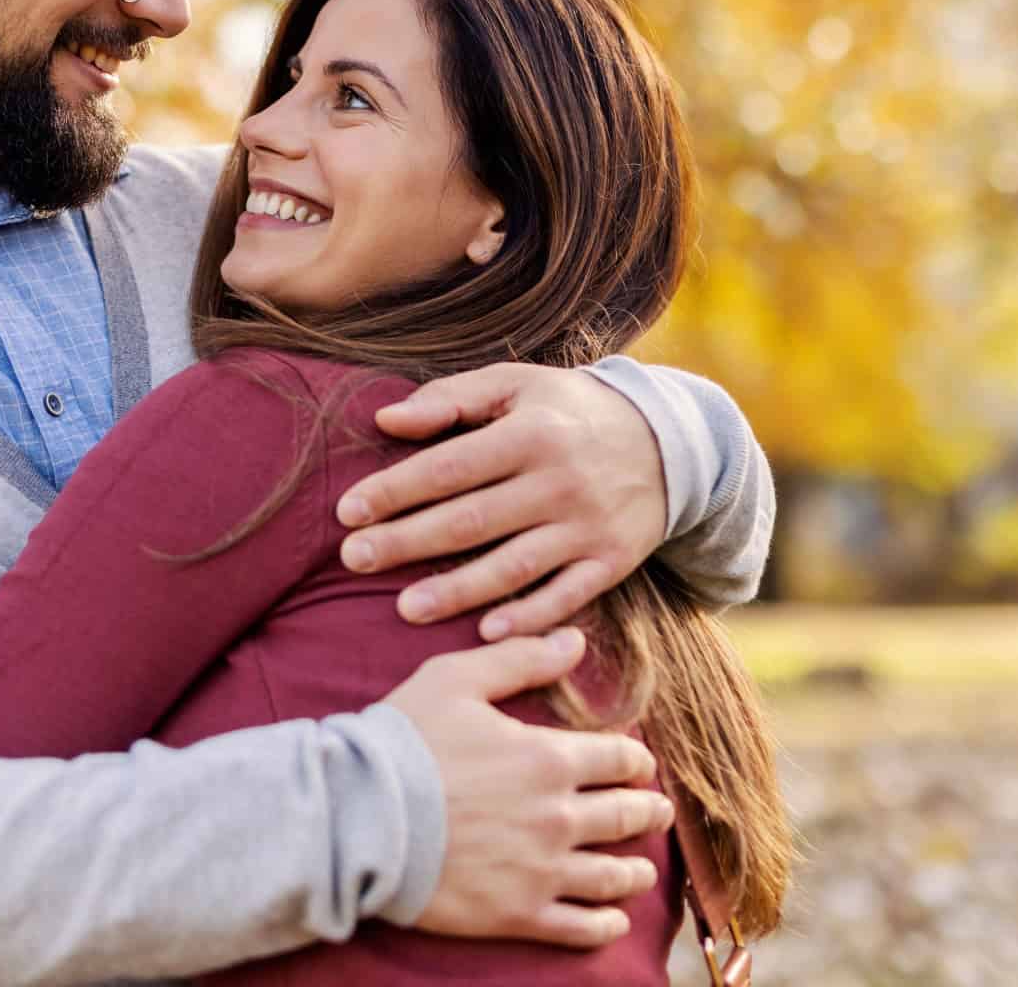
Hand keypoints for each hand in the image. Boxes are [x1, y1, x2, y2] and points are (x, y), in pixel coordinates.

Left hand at [339, 363, 666, 638]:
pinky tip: (485, 631)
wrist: (669, 442)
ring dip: (457, 591)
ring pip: (513, 565)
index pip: (449, 467)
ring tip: (405, 608)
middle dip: (407, 542)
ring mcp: (587, 526)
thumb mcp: (518, 385)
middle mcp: (559, 481)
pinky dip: (529, 616)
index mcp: (531, 433)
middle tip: (353, 559)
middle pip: (471, 520)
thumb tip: (385, 419)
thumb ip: (451, 399)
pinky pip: (566, 596)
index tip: (348, 511)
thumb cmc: (571, 411)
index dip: (395, 490)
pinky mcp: (611, 561)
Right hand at [385, 629, 671, 946]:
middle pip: (626, 816)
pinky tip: (613, 920)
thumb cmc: (403, 742)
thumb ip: (520, 658)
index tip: (639, 765)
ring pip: (612, 875)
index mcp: (549, 758)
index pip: (619, 758)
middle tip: (658, 812)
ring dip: (635, 871)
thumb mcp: (456, 679)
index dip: (635, 760)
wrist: (360, 817)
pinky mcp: (517, 914)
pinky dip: (604, 924)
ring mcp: (541, 870)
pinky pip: (578, 927)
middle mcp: (558, 817)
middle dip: (648, 811)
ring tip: (642, 870)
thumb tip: (575, 639)